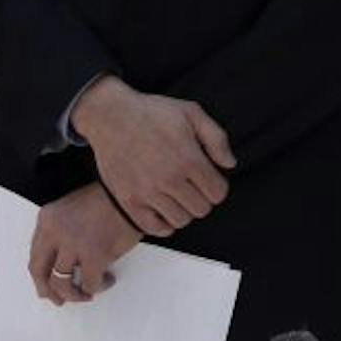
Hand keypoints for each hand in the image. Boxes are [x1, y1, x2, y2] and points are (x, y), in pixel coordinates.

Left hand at [28, 182, 140, 306]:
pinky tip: (107, 280)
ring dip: (75, 294)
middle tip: (59, 299)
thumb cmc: (106, 201)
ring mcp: (73, 244)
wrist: (129, 195)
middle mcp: (54, 232)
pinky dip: (98, 287)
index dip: (40, 276)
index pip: (35, 255)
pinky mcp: (94, 255)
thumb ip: (58, 233)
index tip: (46, 285)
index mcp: (47, 219)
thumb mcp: (70, 210)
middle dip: (49, 291)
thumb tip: (58, 264)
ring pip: (61, 283)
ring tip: (87, 293)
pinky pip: (90, 284)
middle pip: (39, 272)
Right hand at [71, 77, 234, 236]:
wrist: (111, 116)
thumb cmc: (152, 112)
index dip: (217, 186)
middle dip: (202, 197)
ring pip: (181, 220)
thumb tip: (229, 164)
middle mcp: (169, 179)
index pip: (218, 193)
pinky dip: (164, 223)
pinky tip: (163, 207)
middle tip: (192, 185)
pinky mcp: (129, 201)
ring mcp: (147, 192)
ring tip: (177, 194)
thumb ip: (217, 138)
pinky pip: (155, 228)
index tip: (208, 178)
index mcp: (188, 158)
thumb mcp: (191, 113)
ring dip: (184, 210)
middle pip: (201, 209)